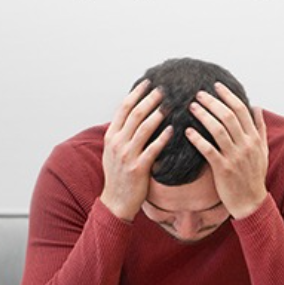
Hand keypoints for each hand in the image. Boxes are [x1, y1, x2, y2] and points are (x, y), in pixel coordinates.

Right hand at [100, 80, 172, 221]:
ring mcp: (127, 155)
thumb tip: (132, 115)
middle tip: (163, 89)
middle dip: (150, 99)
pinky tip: (173, 130)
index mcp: (111, 136)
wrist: (116, 201)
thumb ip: (121, 133)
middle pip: (135, 114)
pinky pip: (152, 149)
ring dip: (158, 114)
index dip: (136, 94)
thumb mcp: (113, 151)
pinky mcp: (138, 168)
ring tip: (170, 104)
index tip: (148, 83)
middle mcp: (117, 143)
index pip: (123, 108)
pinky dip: (163, 138)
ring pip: (144, 128)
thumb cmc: (118, 176)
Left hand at [186, 83, 268, 219]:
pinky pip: (208, 150)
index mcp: (254, 138)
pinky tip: (187, 132)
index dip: (228, 96)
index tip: (216, 86)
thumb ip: (260, 128)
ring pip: (218, 130)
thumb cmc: (254, 177)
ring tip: (192, 107)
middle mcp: (245, 145)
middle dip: (212, 102)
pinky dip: (197, 139)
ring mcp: (234, 157)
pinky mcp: (223, 170)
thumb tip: (257, 107)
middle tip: (198, 94)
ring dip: (203, 116)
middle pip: (228, 116)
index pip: (241, 110)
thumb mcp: (263, 151)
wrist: (251, 203)